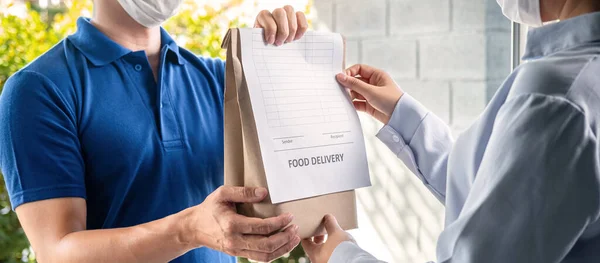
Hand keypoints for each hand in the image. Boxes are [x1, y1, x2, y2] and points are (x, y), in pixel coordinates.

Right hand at [182, 186, 299, 261]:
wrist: (194, 227)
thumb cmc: (210, 208)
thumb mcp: (223, 193)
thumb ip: (243, 192)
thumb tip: (264, 193)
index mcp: (232, 224)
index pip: (262, 227)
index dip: (279, 223)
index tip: (290, 216)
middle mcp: (235, 240)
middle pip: (267, 245)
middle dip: (285, 237)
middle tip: (296, 228)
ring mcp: (236, 249)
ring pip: (265, 256)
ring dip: (283, 248)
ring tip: (294, 238)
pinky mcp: (238, 254)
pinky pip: (259, 258)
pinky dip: (274, 254)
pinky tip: (283, 246)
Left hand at [254, 5, 307, 45]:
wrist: (275, 47)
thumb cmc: (267, 45)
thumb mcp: (261, 44)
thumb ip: (261, 40)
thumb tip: (269, 41)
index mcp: (262, 17)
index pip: (265, 15)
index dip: (270, 29)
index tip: (271, 41)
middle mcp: (274, 12)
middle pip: (279, 12)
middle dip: (282, 30)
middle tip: (280, 43)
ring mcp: (286, 13)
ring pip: (290, 10)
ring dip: (291, 29)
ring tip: (288, 41)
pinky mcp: (296, 16)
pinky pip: (301, 15)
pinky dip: (300, 27)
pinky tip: (297, 38)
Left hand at [301, 215, 355, 262]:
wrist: (356, 261)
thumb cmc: (343, 249)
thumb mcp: (336, 232)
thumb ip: (330, 224)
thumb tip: (328, 217)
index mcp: (314, 255)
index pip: (305, 242)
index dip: (308, 233)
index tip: (311, 227)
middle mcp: (318, 261)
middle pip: (315, 247)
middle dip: (319, 237)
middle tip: (324, 229)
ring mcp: (327, 262)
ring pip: (324, 251)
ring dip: (327, 242)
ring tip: (334, 234)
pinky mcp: (336, 262)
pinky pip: (332, 254)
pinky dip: (334, 248)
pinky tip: (341, 243)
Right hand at [336, 64, 403, 123]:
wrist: (400, 118)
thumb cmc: (391, 100)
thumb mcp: (371, 90)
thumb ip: (354, 84)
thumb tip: (340, 76)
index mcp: (377, 75)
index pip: (359, 69)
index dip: (350, 72)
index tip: (341, 78)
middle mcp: (373, 83)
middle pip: (356, 81)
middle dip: (348, 85)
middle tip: (339, 89)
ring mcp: (371, 95)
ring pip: (356, 92)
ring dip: (349, 95)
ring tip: (343, 99)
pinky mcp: (370, 105)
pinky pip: (358, 103)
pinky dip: (353, 104)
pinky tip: (348, 106)